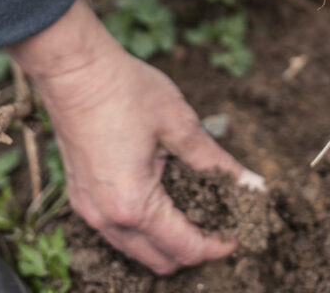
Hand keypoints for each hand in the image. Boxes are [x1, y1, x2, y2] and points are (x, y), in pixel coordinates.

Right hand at [9, 0, 259, 274]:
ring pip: (135, 248)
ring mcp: (88, 209)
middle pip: (159, 260)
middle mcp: (107, 218)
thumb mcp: (179, 124)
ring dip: (167, 241)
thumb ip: (217, 162)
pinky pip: (116, 230)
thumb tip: (255, 185)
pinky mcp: (80, 196)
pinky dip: (144, 227)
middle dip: (194, 250)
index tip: (239, 235)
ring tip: (197, 210)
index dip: (217, 247)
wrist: (74, 70)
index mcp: (134, 204)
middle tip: (222, 224)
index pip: (184, 247)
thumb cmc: (125, 90)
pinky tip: (164, 197)